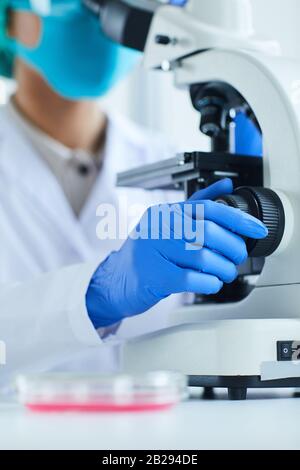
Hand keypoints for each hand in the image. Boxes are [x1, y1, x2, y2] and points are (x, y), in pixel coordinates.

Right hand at [86, 179, 267, 327]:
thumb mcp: (168, 224)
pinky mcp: (154, 276)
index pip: (208, 208)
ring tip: (226, 272)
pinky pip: (191, 278)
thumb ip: (197, 205)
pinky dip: (209, 282)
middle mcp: (158, 228)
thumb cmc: (147, 254)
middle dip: (233, 247)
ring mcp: (153, 251)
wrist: (115, 280)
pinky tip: (211, 282)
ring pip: (202, 255)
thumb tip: (225, 187)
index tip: (257, 229)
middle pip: (208, 232)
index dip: (237, 219)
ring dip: (223, 267)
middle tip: (238, 257)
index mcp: (165, 213)